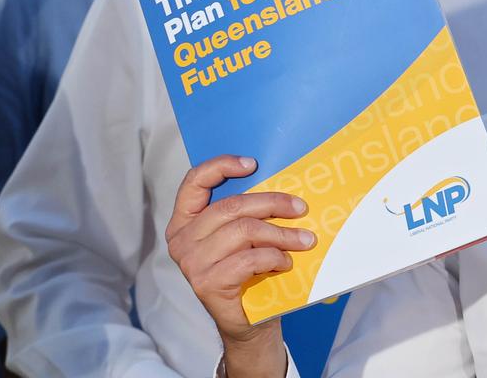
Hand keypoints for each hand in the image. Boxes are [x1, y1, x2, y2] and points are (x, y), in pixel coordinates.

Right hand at [166, 155, 314, 375]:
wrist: (249, 322)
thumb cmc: (249, 272)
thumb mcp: (244, 236)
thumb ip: (247, 213)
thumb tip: (283, 185)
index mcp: (185, 222)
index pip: (195, 182)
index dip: (222, 166)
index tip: (253, 164)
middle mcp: (181, 240)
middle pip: (232, 206)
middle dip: (273, 203)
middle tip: (301, 208)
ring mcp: (191, 263)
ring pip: (244, 231)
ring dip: (281, 233)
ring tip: (304, 239)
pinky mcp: (207, 283)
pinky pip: (249, 258)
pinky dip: (274, 257)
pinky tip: (286, 262)